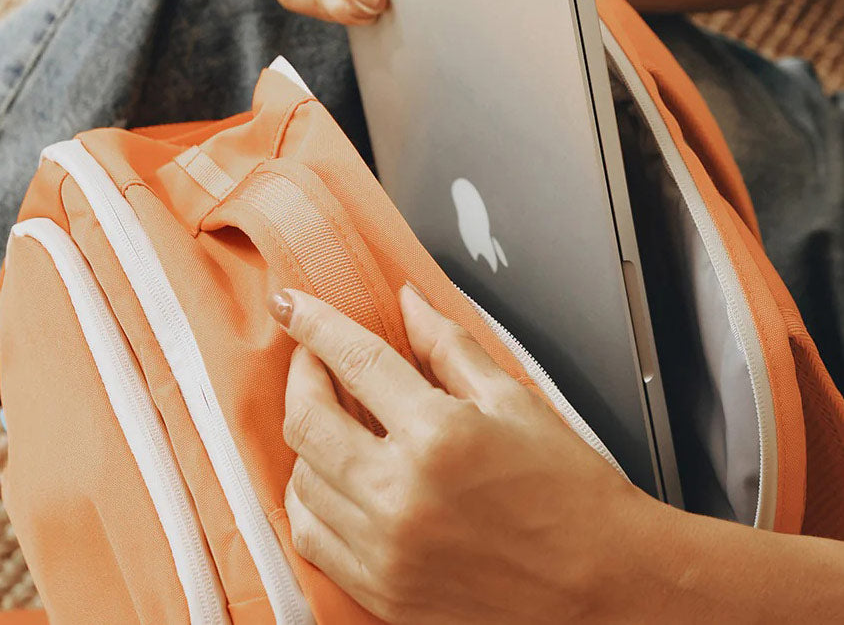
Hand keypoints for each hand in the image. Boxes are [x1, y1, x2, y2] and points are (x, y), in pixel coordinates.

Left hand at [271, 284, 662, 623]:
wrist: (602, 585)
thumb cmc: (569, 491)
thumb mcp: (513, 399)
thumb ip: (449, 346)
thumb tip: (408, 305)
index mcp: (439, 435)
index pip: (354, 360)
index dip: (314, 323)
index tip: (290, 304)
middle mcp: (401, 494)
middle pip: (308, 417)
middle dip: (301, 373)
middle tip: (313, 357)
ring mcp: (385, 549)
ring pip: (301, 476)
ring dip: (307, 434)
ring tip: (334, 415)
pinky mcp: (382, 590)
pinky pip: (311, 535)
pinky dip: (309, 495)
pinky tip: (333, 474)